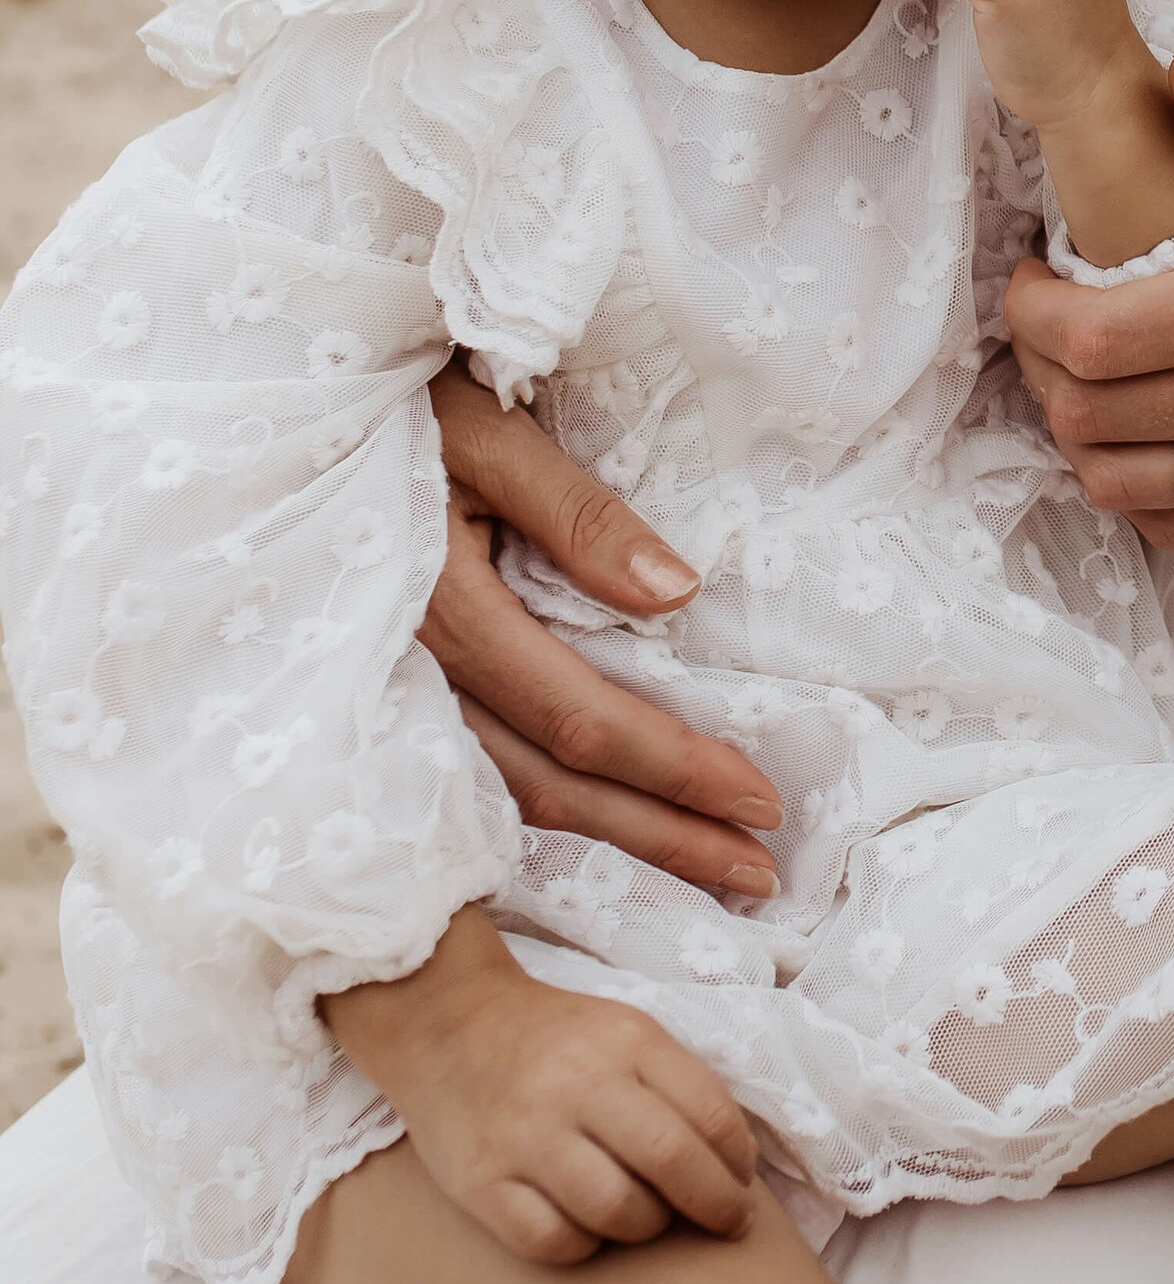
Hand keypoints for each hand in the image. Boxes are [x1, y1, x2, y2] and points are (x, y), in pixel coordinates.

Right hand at [324, 906, 759, 1266]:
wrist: (448, 1026)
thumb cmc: (557, 1040)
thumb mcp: (626, 1032)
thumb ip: (678, 1084)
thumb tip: (736, 1162)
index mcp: (625, 1041)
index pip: (709, 1111)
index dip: (738, 1160)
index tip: (743, 1182)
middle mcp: (576, 1085)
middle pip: (670, 1159)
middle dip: (716, 1204)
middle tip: (729, 1223)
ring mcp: (524, 1136)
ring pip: (615, 1209)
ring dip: (649, 1226)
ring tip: (651, 1219)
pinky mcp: (480, 1182)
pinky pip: (551, 1241)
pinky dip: (584, 1245)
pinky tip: (590, 1228)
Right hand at [425, 367, 782, 903]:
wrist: (301, 412)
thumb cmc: (407, 407)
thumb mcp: (492, 434)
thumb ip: (579, 514)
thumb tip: (677, 594)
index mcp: (446, 610)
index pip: (581, 720)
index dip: (674, 769)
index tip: (761, 799)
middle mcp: (414, 675)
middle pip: (553, 788)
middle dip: (663, 838)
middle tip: (761, 876)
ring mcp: (395, 698)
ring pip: (513, 800)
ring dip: (616, 840)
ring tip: (709, 868)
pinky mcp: (391, 697)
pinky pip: (477, 781)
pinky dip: (552, 816)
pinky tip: (609, 831)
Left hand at [1010, 60, 1173, 540]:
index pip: (1103, 337)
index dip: (1033, 312)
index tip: (1032, 275)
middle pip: (1091, 415)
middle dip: (1039, 364)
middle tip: (1045, 318)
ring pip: (1118, 481)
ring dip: (1076, 430)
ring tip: (1084, 375)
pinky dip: (1134, 482)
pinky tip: (1140, 428)